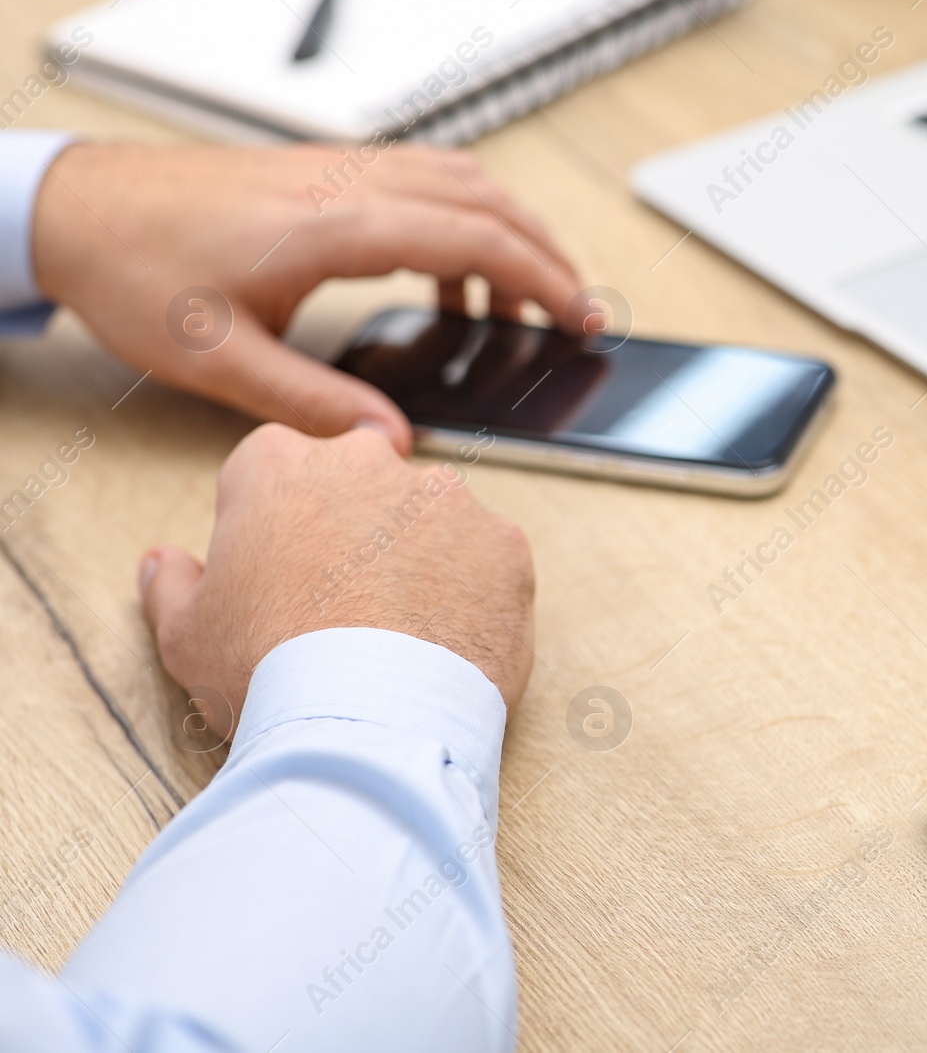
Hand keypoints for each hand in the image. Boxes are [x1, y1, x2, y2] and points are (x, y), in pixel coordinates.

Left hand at [32, 143, 591, 453]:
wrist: (78, 206)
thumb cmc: (138, 270)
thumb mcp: (221, 360)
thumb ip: (314, 405)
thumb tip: (390, 444)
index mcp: (336, 225)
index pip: (475, 239)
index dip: (542, 280)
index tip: (581, 319)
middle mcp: (348, 185)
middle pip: (486, 202)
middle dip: (547, 257)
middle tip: (581, 313)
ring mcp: (339, 171)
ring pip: (462, 182)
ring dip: (510, 233)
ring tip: (528, 300)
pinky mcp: (325, 174)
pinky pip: (424, 182)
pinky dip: (465, 222)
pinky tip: (451, 278)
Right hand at [139, 423, 534, 735]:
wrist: (367, 724)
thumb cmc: (265, 672)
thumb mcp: (186, 634)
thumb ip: (173, 585)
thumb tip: (162, 562)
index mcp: (281, 464)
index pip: (274, 473)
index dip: (276, 529)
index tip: (282, 581)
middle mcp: (369, 462)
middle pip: (361, 487)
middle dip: (356, 533)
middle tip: (346, 610)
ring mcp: (446, 500)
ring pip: (432, 522)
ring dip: (422, 561)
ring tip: (403, 636)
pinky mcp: (506, 544)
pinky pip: (490, 562)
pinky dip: (476, 594)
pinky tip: (451, 643)